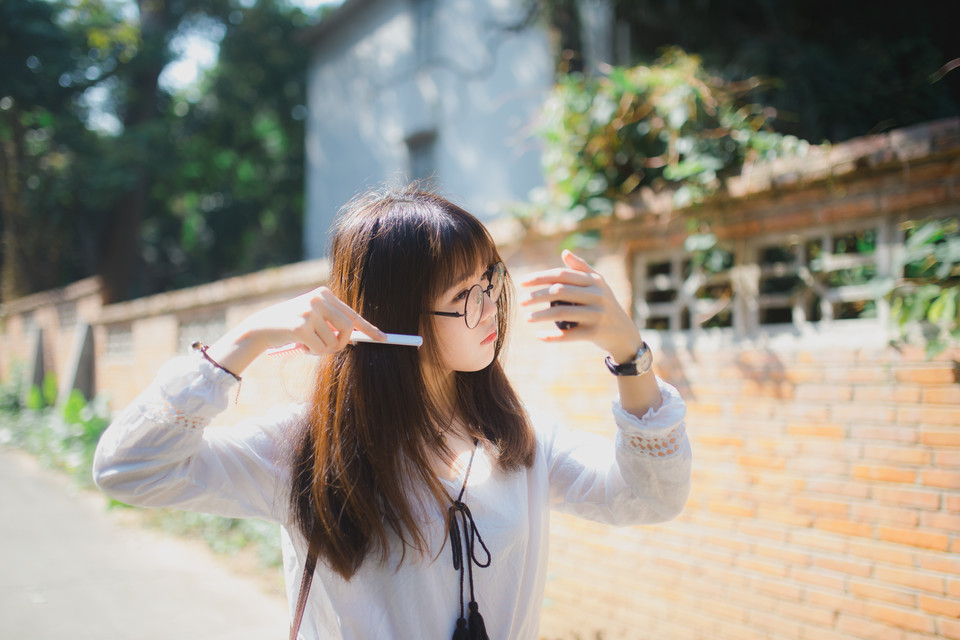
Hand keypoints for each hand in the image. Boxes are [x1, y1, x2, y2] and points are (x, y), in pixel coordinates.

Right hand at [237, 286, 386, 355]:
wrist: (260, 328)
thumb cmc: (290, 326)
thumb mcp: (314, 319)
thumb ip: (333, 324)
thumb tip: (357, 339)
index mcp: (324, 294)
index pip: (352, 313)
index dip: (368, 328)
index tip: (383, 338)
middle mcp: (318, 299)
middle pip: (348, 328)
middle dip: (342, 343)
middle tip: (329, 348)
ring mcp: (309, 311)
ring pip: (334, 341)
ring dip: (323, 349)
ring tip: (308, 343)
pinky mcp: (301, 326)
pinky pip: (321, 348)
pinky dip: (313, 353)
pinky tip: (301, 346)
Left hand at [519, 250, 642, 363]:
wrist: (624, 334)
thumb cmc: (605, 304)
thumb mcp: (599, 284)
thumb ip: (581, 268)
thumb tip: (564, 252)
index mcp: (594, 281)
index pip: (562, 275)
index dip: (539, 278)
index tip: (522, 283)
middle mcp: (597, 296)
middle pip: (559, 292)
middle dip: (536, 296)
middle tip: (521, 302)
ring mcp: (597, 315)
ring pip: (562, 313)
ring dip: (540, 315)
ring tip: (527, 318)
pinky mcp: (595, 334)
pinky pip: (569, 335)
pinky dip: (552, 337)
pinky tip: (539, 336)